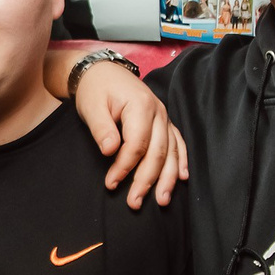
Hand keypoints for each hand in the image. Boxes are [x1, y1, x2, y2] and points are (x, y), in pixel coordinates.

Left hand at [73, 61, 188, 208]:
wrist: (103, 72)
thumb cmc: (96, 90)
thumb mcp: (92, 107)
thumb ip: (102, 129)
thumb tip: (110, 151)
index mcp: (141, 106)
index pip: (136, 144)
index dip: (124, 167)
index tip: (111, 183)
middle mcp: (159, 112)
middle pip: (157, 152)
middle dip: (147, 180)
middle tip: (134, 203)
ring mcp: (164, 117)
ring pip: (171, 152)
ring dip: (167, 178)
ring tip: (162, 201)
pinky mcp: (164, 122)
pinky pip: (178, 143)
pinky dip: (181, 161)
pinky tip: (183, 178)